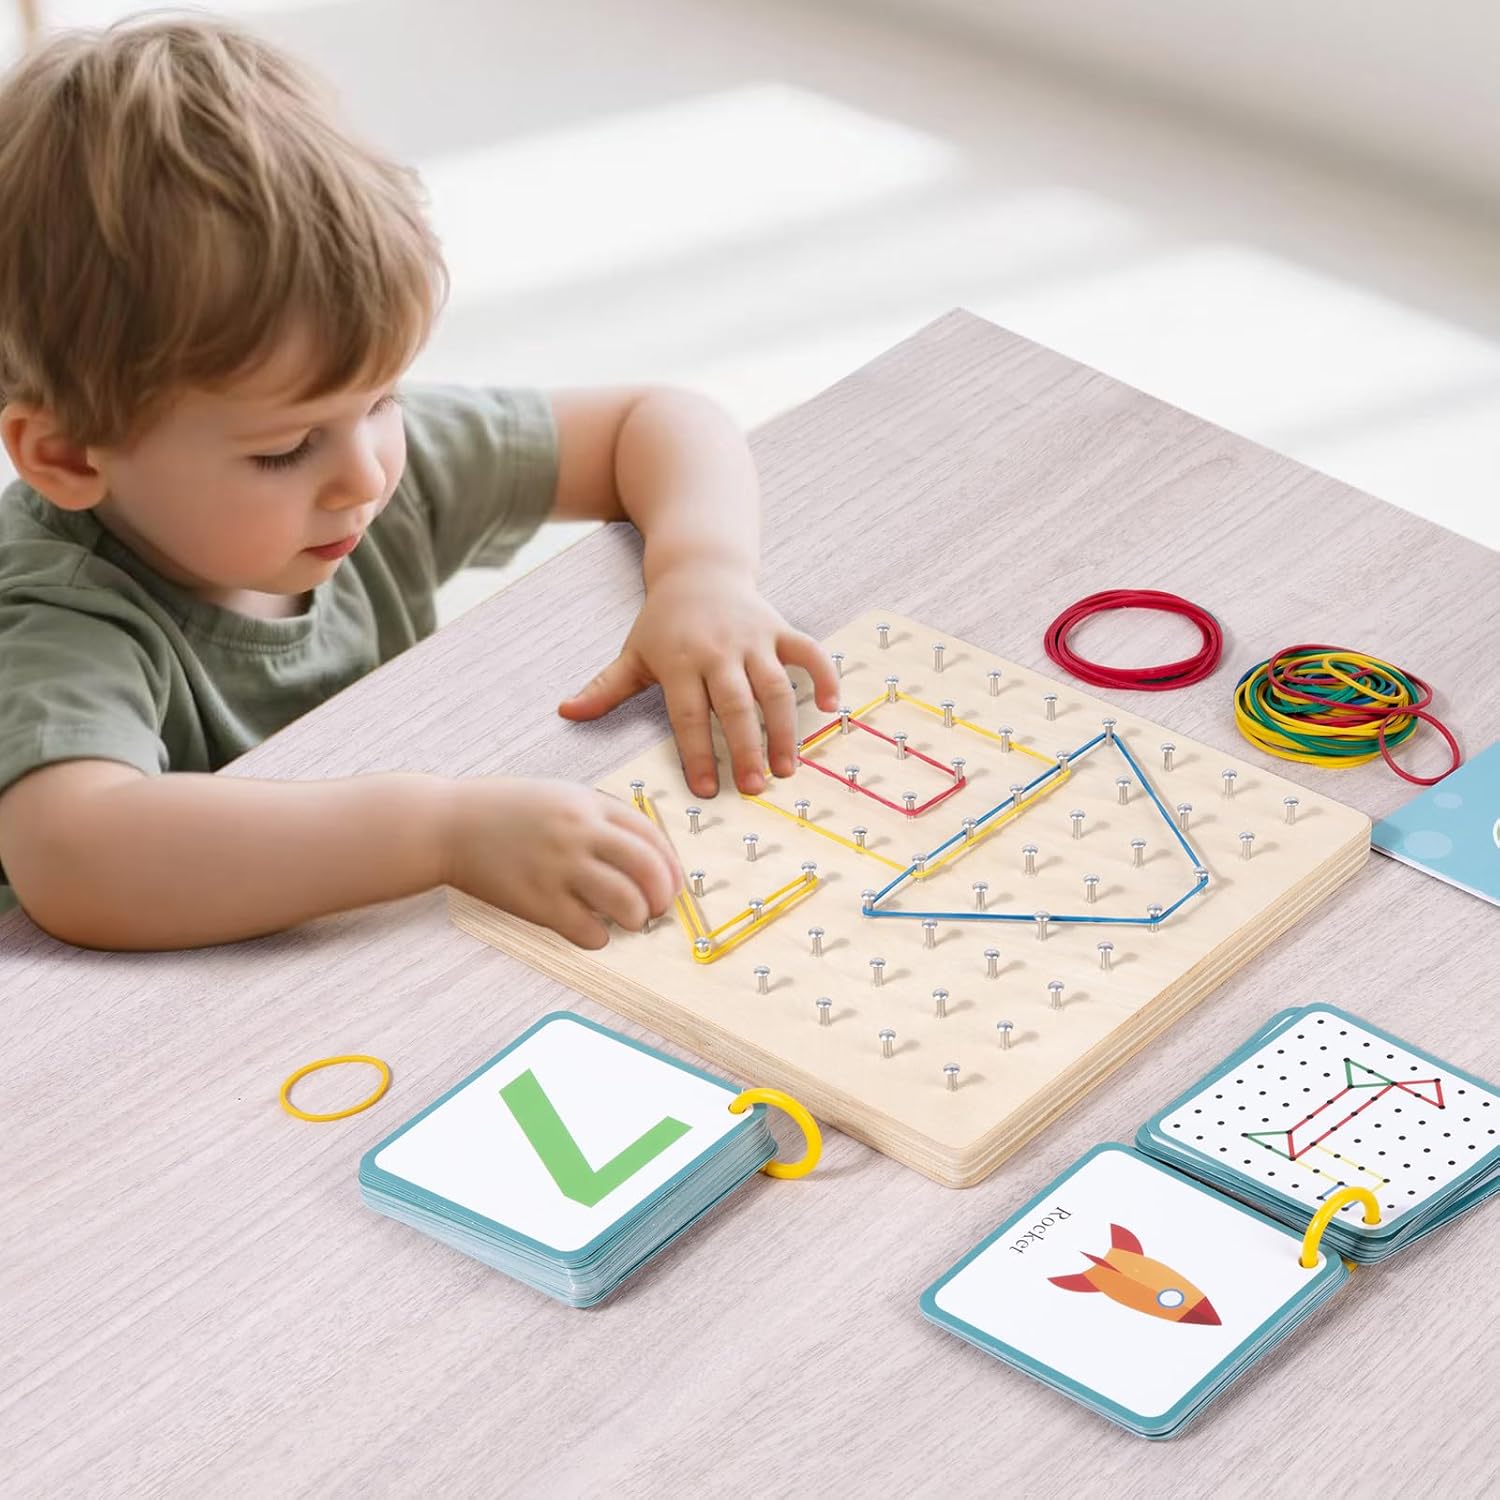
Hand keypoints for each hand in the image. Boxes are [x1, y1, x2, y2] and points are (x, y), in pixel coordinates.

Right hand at [442, 777, 680, 948]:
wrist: (446, 825)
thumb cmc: (505, 812)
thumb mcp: (560, 796)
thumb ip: (601, 818)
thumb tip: (647, 856)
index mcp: (588, 804)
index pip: (652, 837)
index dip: (671, 866)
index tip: (671, 884)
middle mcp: (578, 832)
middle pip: (649, 869)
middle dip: (663, 896)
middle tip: (656, 908)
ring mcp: (558, 868)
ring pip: (627, 904)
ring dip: (637, 919)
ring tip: (628, 921)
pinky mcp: (537, 902)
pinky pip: (589, 932)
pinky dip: (600, 937)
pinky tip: (591, 930)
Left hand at [557, 564, 839, 797]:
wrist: (698, 568)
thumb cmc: (664, 621)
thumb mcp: (633, 652)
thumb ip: (604, 688)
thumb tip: (565, 713)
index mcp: (679, 661)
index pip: (688, 715)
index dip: (697, 754)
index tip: (708, 790)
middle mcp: (718, 650)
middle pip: (734, 705)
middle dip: (745, 748)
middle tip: (754, 788)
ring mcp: (753, 639)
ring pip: (774, 686)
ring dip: (784, 729)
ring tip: (787, 768)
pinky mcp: (779, 628)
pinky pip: (807, 651)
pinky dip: (823, 676)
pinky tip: (831, 708)